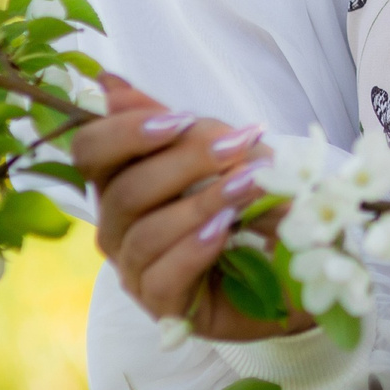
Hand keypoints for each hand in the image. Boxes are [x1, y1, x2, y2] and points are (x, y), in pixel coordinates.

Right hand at [71, 73, 309, 340]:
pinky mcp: (162, 307)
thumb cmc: (253, 201)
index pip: (89, 152)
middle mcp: (117, 226)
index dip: (124, 132)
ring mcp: (135, 269)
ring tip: (248, 186)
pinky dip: (194, 249)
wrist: (300, 262)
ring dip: (201, 203)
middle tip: (236, 147)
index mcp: (122, 180)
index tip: (179, 120)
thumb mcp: (224, 153)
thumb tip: (108, 83)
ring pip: (145, 233)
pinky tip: (224, 231)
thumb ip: (174, 125)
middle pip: (122, 190)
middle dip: (183, 163)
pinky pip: (162, 277)